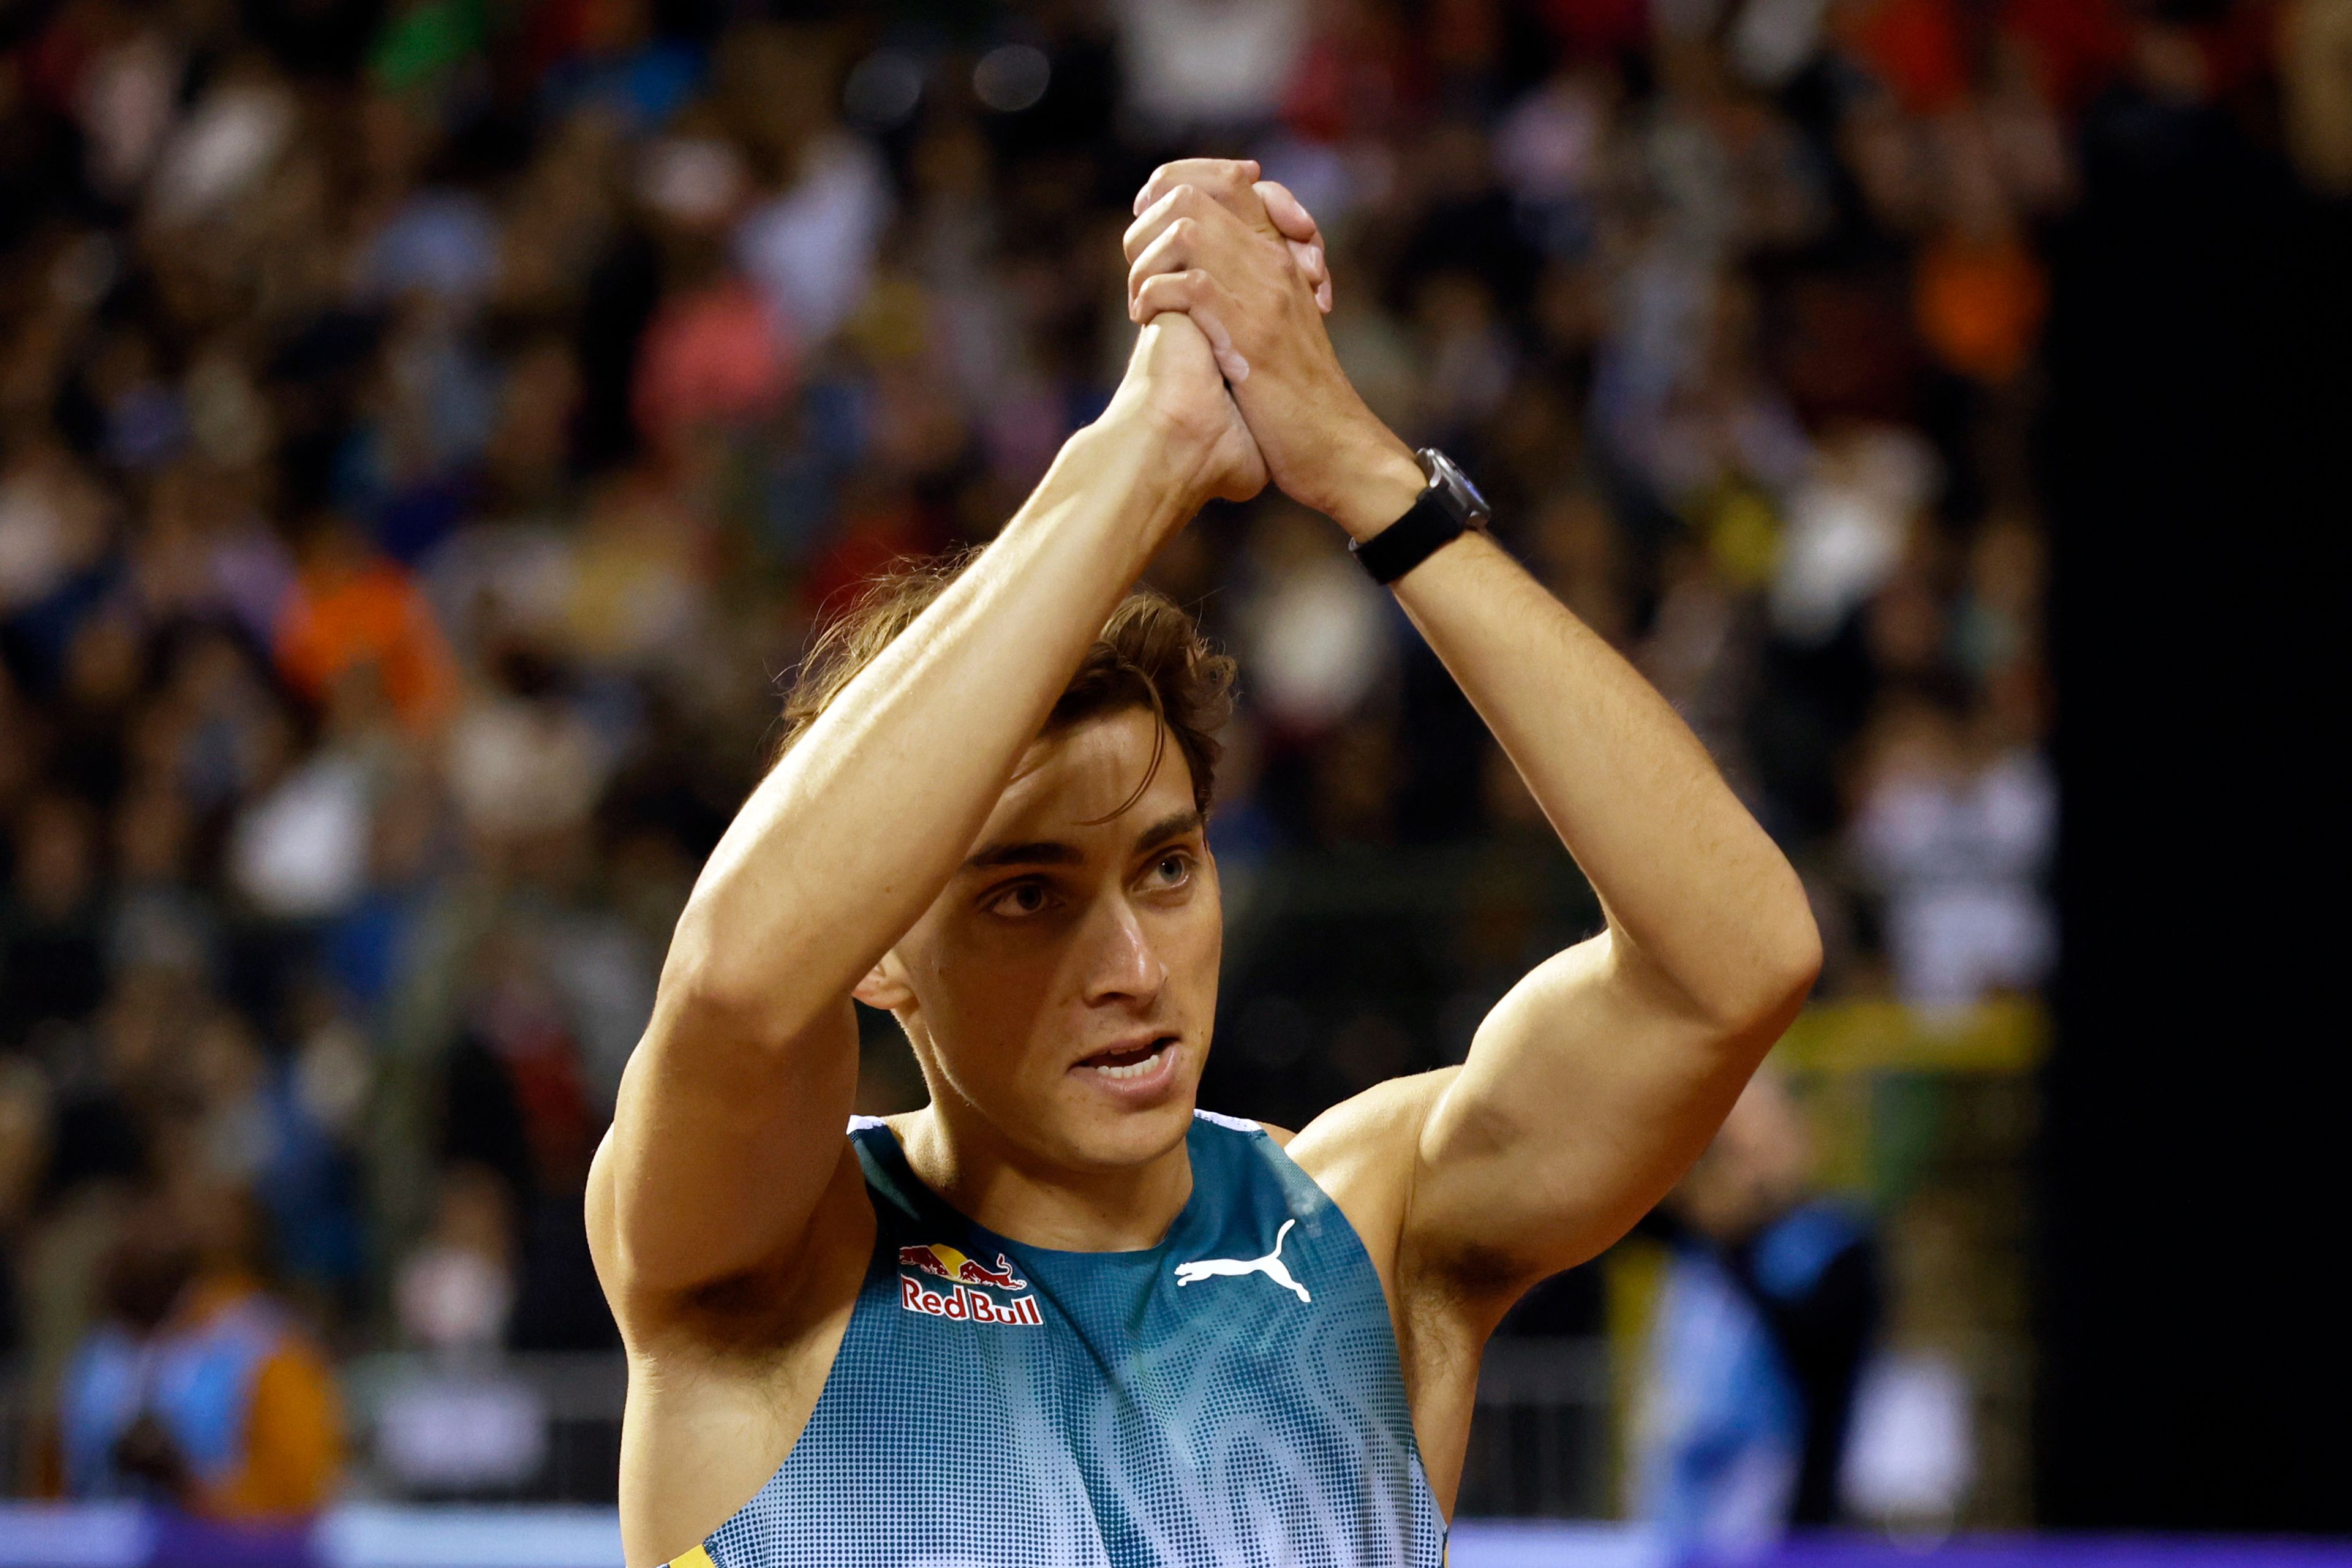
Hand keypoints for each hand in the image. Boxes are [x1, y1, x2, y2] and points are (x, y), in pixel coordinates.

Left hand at [1123, 162, 1422, 538]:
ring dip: (1146, 259)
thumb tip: (1198, 271)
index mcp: (1282, 258)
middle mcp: (1274, 263)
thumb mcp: (1278, 328)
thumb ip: (1249, 289)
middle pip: (1193, 192)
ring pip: (1186, 229)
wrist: (1338, 446)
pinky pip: (1189, 285)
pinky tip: (1148, 322)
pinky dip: (1156, 296)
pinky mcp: (1249, 335)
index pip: (1230, 179)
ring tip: (1140, 299)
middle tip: (1136, 266)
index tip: (1148, 222)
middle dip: (1146, 223)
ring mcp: (1263, 295)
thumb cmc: (1301, 398)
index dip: (1177, 185)